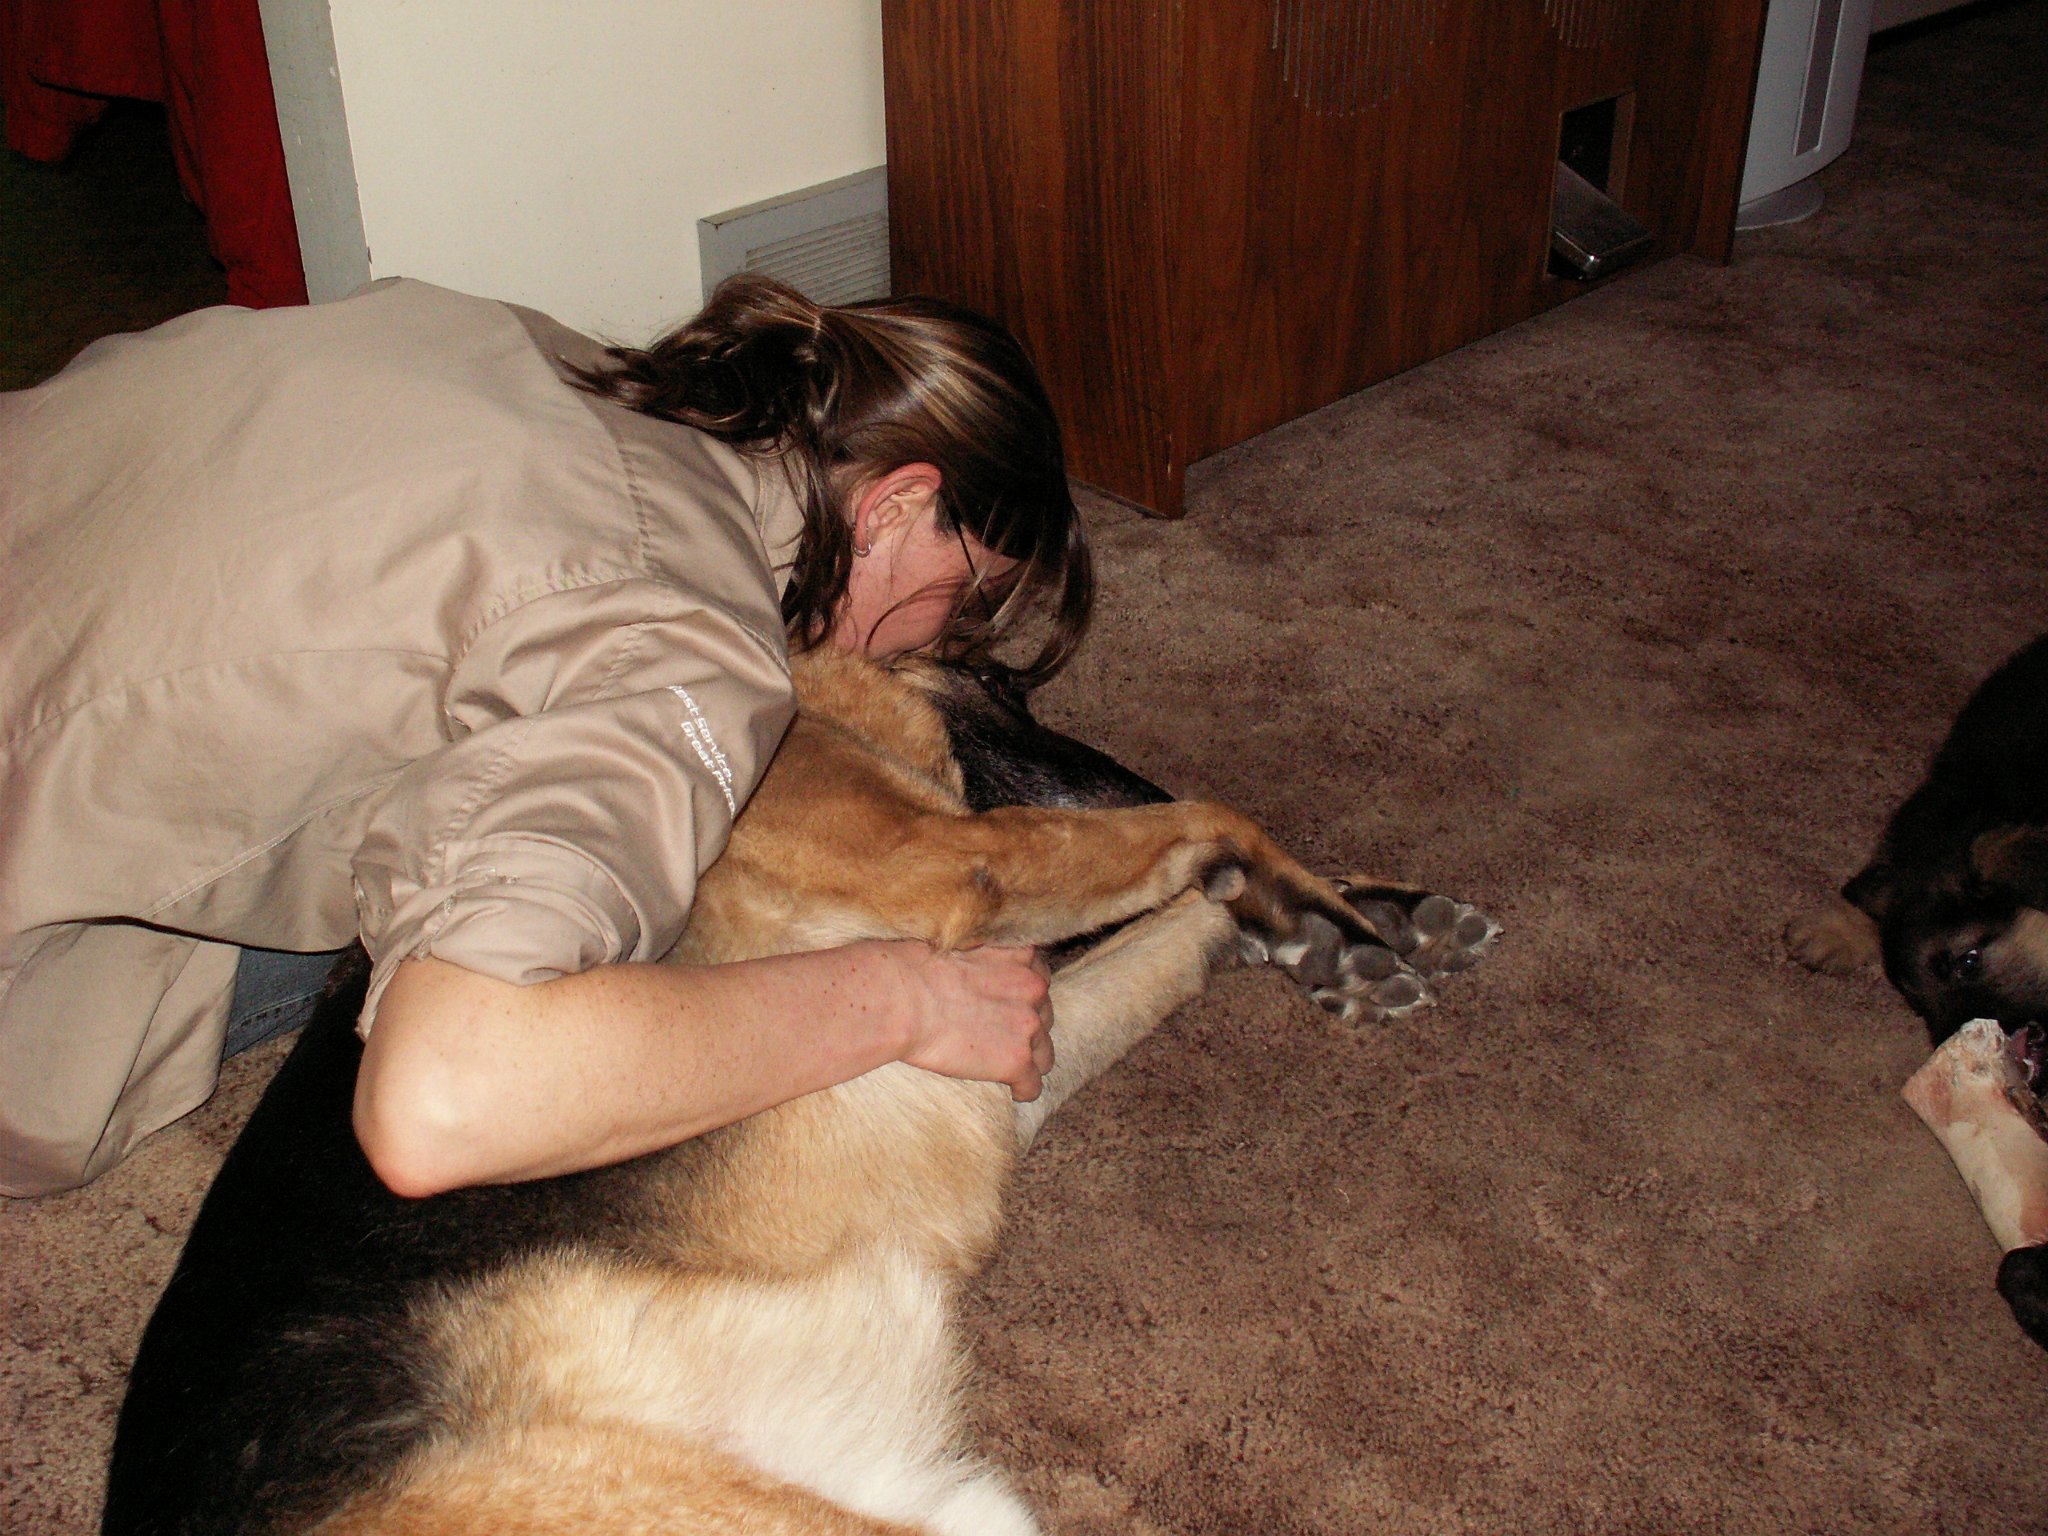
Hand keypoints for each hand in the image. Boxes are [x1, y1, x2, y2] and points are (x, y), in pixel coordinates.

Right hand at [886, 942, 1053, 1100]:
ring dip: (1028, 1059)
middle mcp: (1034, 988)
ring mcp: (1028, 1025)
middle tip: (999, 1036)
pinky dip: (1023, 1089)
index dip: (1022, 996)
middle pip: (1044, 1016)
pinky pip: (1032, 1085)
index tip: (1006, 1006)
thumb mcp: (962, 945)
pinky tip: (1012, 1091)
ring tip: (1007, 1068)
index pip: (1039, 979)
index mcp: (1022, 954)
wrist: (902, 999)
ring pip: (1044, 1054)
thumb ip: (985, 958)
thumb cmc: (916, 969)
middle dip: (1025, 1026)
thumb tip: (975, 971)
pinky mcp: (1016, 1061)